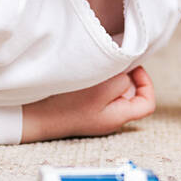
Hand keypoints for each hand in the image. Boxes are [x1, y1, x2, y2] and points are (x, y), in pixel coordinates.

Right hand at [20, 66, 155, 142]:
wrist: (33, 115)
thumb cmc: (65, 106)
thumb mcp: (100, 89)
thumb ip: (121, 80)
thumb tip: (129, 73)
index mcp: (118, 117)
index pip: (147, 103)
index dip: (146, 83)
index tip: (133, 68)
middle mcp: (110, 118)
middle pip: (131, 94)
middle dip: (126, 75)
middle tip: (112, 62)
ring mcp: (96, 114)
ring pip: (114, 91)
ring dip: (110, 76)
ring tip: (97, 68)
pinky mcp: (84, 108)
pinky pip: (99, 92)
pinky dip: (98, 80)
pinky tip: (87, 73)